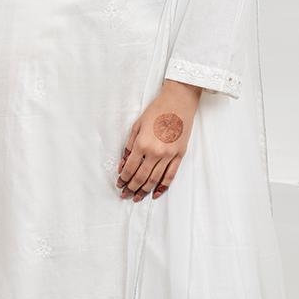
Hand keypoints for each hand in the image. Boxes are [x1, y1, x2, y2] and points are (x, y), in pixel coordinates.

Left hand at [116, 80, 200, 201]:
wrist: (179, 101)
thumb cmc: (156, 110)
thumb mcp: (137, 125)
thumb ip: (129, 146)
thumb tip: (123, 163)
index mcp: (142, 143)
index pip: (130, 168)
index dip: (123, 178)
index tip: (119, 184)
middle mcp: (155, 152)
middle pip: (141, 177)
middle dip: (131, 188)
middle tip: (125, 195)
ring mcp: (169, 155)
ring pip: (155, 180)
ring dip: (144, 190)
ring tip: (137, 197)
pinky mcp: (180, 155)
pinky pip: (170, 175)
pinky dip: (163, 187)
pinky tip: (156, 194)